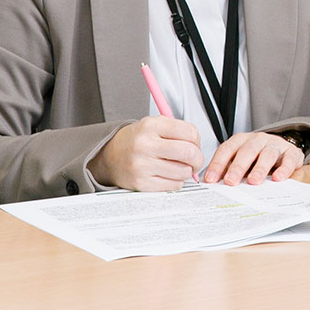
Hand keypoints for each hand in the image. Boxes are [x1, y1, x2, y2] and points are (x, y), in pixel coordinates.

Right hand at [88, 116, 204, 190]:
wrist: (111, 156)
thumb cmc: (137, 140)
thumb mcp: (154, 125)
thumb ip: (177, 130)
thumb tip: (198, 145)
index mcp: (151, 126)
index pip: (189, 132)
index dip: (197, 140)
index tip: (195, 144)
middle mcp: (145, 145)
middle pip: (188, 153)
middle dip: (198, 158)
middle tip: (195, 160)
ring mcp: (142, 165)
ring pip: (183, 171)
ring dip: (186, 171)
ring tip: (178, 167)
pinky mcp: (141, 183)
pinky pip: (173, 185)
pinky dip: (176, 181)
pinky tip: (168, 175)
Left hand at [203, 131, 303, 184]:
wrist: (283, 152)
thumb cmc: (257, 159)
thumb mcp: (241, 163)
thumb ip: (228, 171)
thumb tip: (210, 186)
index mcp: (241, 141)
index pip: (227, 149)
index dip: (218, 164)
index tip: (211, 180)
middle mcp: (258, 140)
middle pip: (247, 151)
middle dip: (237, 167)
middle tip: (231, 181)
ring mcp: (275, 144)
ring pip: (267, 153)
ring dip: (260, 168)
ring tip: (254, 181)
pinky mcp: (292, 152)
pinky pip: (289, 159)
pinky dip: (284, 169)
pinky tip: (278, 178)